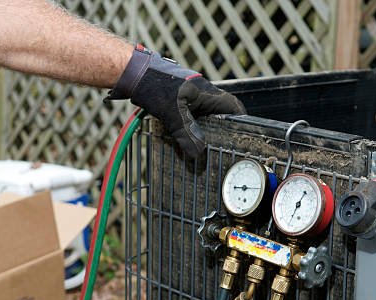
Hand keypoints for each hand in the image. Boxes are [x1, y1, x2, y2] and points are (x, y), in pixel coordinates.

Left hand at [107, 45, 245, 156]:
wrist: (134, 72)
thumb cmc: (153, 84)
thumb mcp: (171, 112)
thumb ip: (185, 133)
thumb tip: (197, 152)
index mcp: (207, 93)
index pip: (232, 107)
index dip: (239, 121)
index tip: (241, 135)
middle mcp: (201, 93)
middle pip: (219, 114)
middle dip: (220, 130)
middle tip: (219, 147)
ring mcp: (189, 96)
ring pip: (203, 116)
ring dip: (202, 130)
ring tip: (200, 147)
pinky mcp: (177, 99)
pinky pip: (189, 116)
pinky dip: (188, 128)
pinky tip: (182, 139)